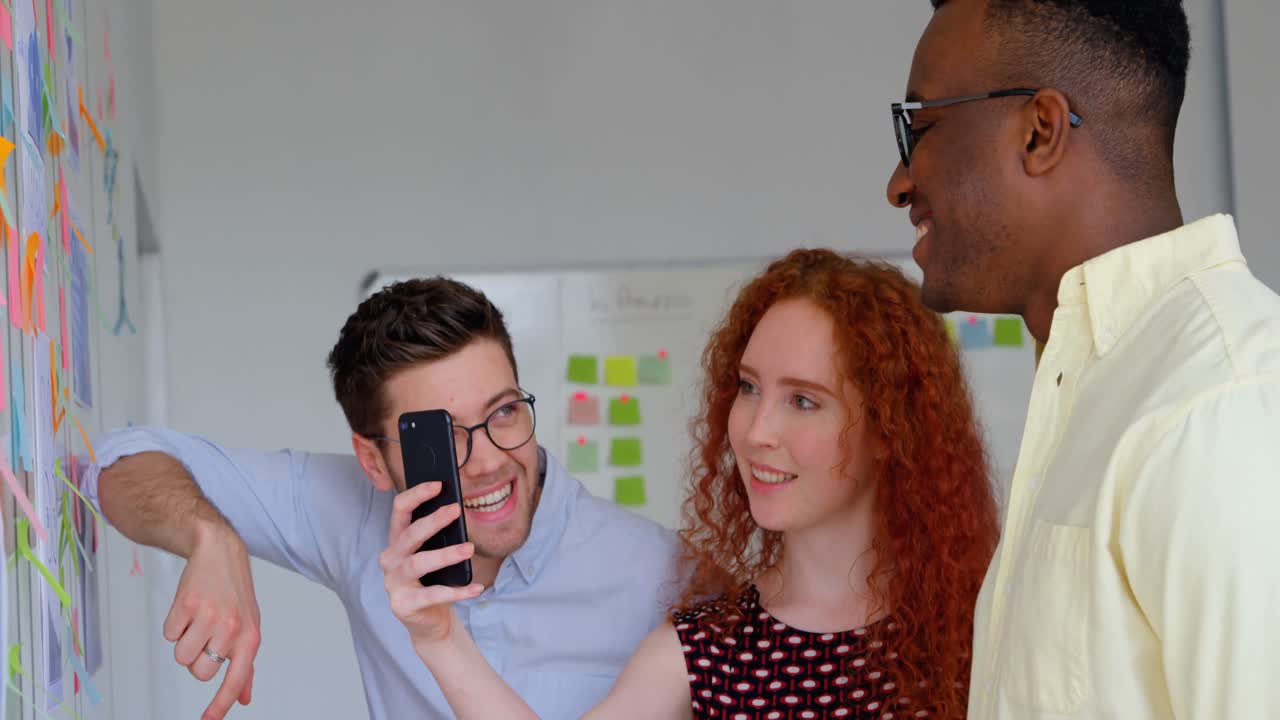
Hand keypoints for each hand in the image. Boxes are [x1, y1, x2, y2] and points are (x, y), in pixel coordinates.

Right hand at [162, 525, 261, 719]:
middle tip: (206, 636)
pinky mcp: (185, 605)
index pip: (236, 680)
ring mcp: (209, 616)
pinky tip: (188, 609)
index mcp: (250, 638)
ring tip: (197, 621)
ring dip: (184, 643)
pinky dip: (174, 626)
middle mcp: (232, 629)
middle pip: (200, 673)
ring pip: (181, 657)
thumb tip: (244, 699)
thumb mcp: (250, 628)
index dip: (221, 705)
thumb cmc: (235, 595)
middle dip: (197, 660)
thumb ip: (246, 666)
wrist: (220, 553)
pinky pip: (168, 636)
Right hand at [380, 482, 483, 647]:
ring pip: (418, 563)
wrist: (429, 621)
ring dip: (445, 554)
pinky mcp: (403, 605)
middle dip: (433, 520)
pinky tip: (476, 588)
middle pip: (409, 534)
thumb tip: (458, 511)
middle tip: (457, 509)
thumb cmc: (434, 579)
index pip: (400, 509)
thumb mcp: (435, 553)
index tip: (438, 484)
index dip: (417, 494)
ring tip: (469, 548)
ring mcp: (394, 583)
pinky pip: (432, 595)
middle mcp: (390, 559)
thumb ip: (440, 535)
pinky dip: (457, 591)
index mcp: (397, 540)